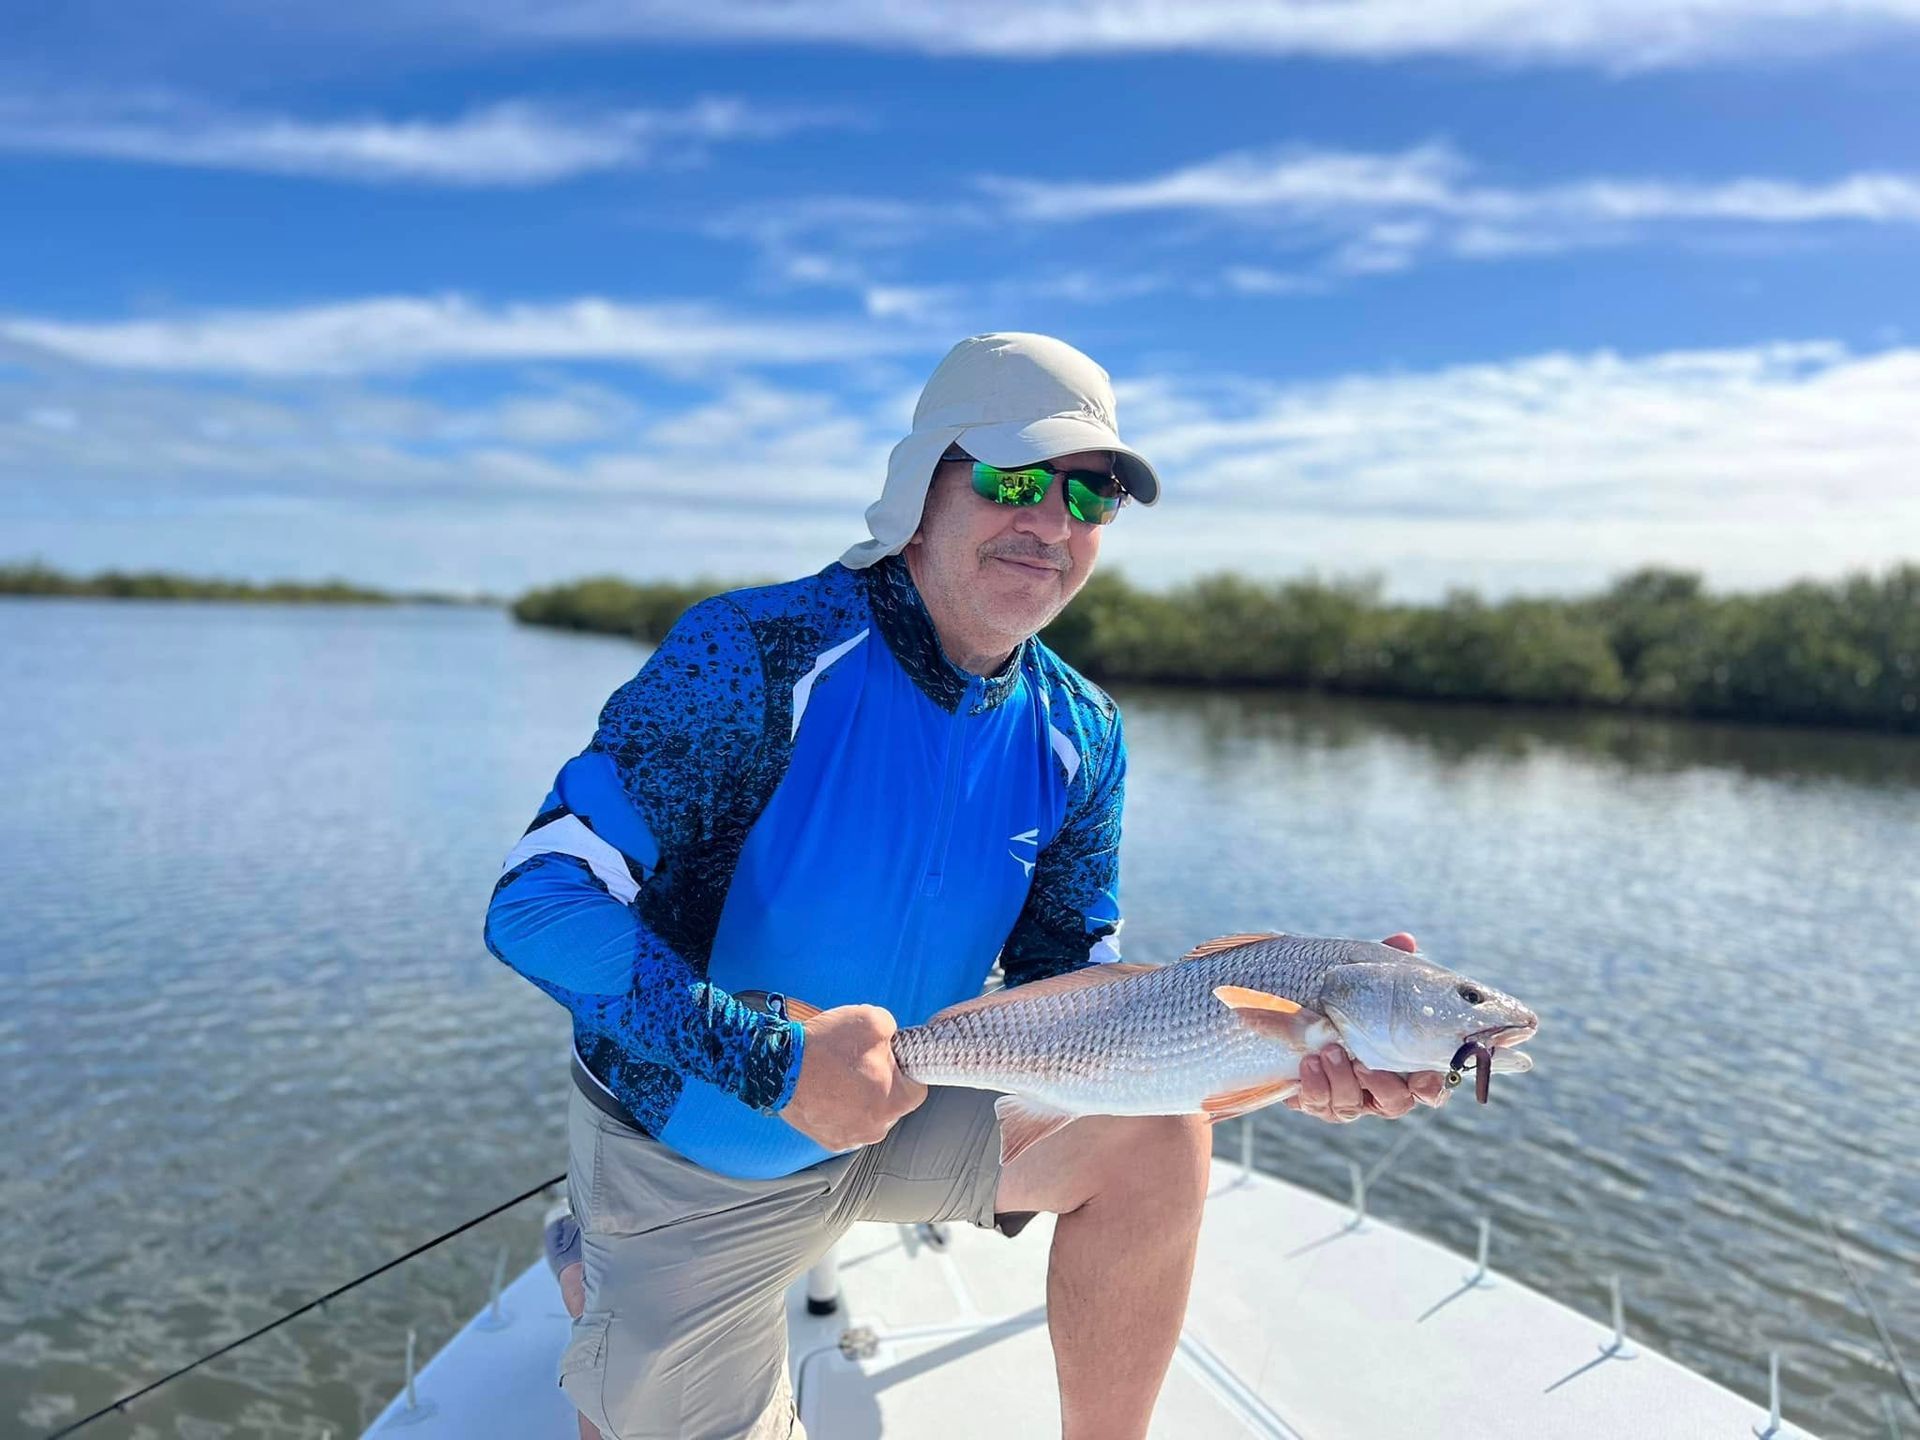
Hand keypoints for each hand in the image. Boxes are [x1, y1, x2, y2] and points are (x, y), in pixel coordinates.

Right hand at [779, 1004, 927, 1149]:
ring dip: (858, 1097)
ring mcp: (851, 1138)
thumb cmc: (828, 1045)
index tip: (890, 1058)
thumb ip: (894, 1032)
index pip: (917, 1089)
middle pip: (891, 1103)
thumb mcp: (874, 1020)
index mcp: (894, 1102)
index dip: (906, 1069)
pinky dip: (838, 1109)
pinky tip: (825, 1089)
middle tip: (858, 1062)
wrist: (780, 1066)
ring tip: (838, 1075)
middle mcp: (876, 1128)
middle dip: (881, 1083)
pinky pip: (844, 1123)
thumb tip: (893, 1041)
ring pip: (867, 1114)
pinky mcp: (829, 1141)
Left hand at [1283, 931, 1449, 1122]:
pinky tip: (1308, 1063)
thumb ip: (1385, 961)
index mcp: (1403, 1063)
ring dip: (1342, 1081)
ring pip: (1354, 1106)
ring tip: (1327, 1051)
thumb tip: (1405, 941)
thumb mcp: (1360, 977)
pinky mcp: (1319, 1101)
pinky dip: (1315, 1087)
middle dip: (1382, 1087)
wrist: (1287, 1014)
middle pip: (1396, 1103)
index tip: (1424, 1079)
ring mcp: (1349, 1097)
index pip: (1429, 1087)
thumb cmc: (1341, 997)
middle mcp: (1380, 1086)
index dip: (1431, 1088)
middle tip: (1364, 1065)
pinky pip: (1321, 1105)